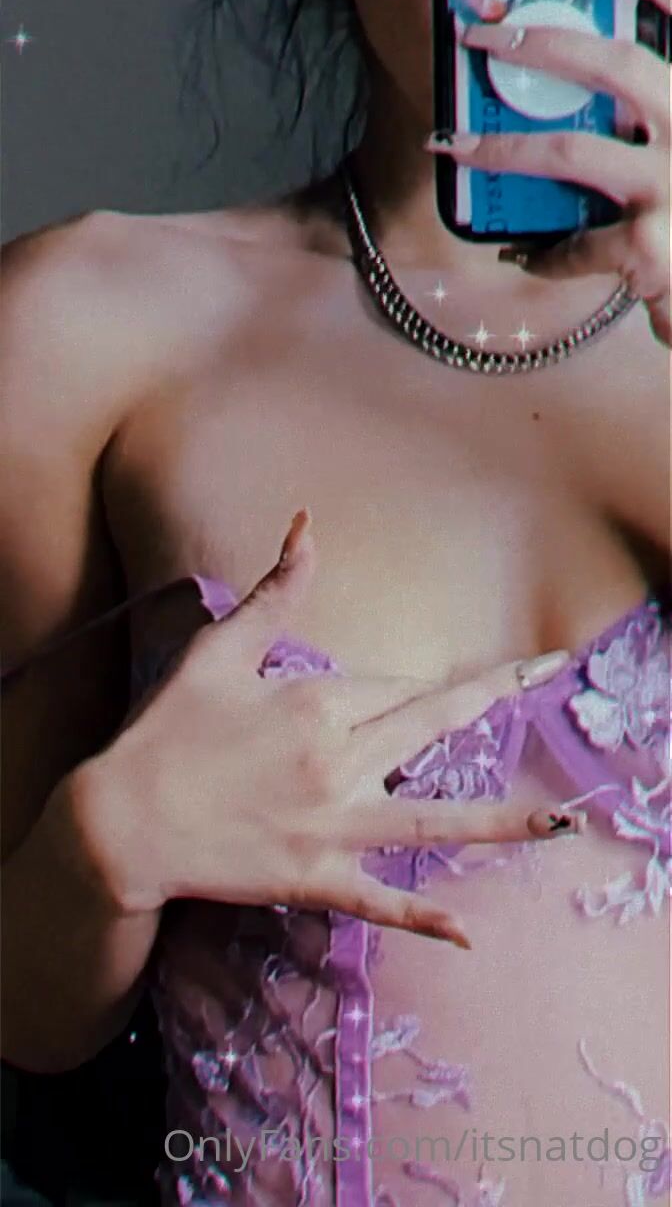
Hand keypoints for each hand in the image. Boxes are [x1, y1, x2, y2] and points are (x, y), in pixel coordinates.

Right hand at [83, 510, 581, 948]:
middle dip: (495, 692)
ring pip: (432, 821)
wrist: (121, 824)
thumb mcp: (218, 651)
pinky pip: (379, 900)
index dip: (395, 684)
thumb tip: (308, 525)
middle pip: (432, 723)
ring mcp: (333, 827)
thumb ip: (274, 592)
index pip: (385, 684)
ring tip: (564, 819)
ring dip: (502, 820)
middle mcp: (339, 763)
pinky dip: (421, 916)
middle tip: (548, 669)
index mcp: (318, 704)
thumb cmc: (167, 732)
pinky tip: (467, 932)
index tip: (395, 693)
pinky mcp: (316, 879)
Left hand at [427, 0, 670, 345]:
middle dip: (540, 46)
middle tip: (484, 40)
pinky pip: (574, 243)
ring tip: (455, 146)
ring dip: (502, 148)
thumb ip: (655, 117)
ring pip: (569, 150)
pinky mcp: (649, 245)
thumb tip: (585, 100)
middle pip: (616, 66)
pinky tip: (526, 255)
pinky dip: (544, 253)